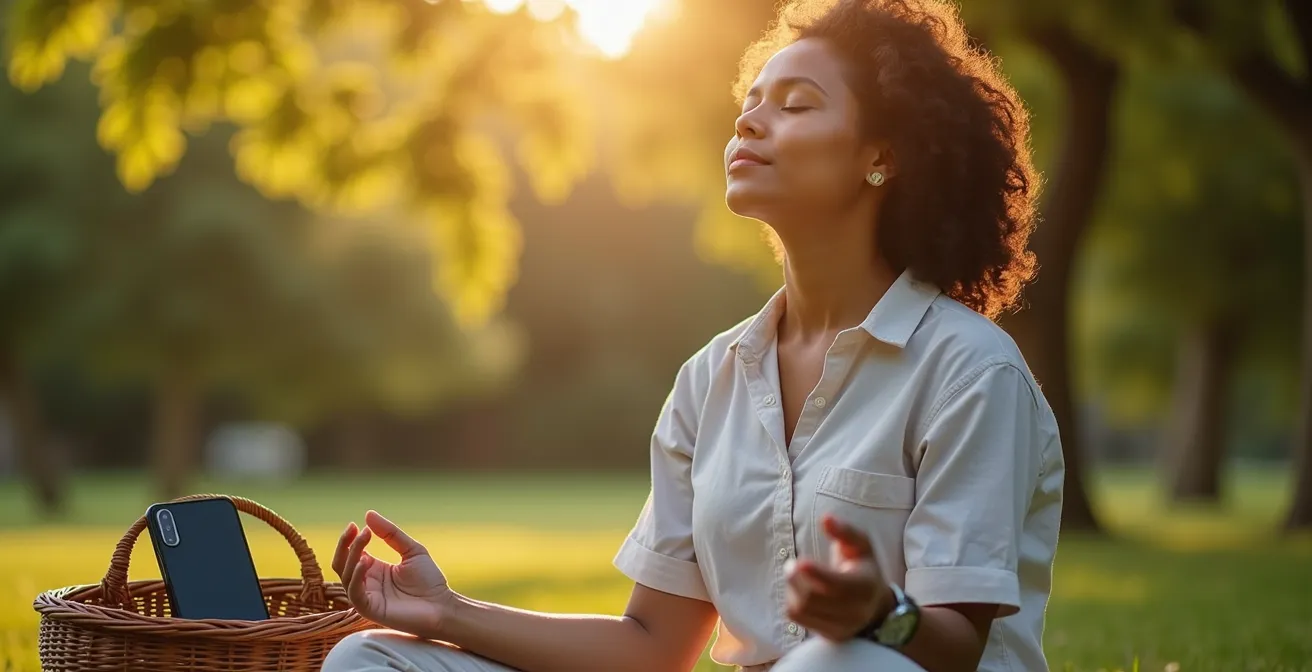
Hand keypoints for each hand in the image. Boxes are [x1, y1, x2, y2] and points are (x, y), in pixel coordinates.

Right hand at [331, 510, 457, 638]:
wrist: (442, 605)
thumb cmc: (429, 580)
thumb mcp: (411, 550)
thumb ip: (390, 534)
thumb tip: (368, 514)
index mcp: (374, 569)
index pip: (351, 553)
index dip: (350, 539)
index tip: (356, 524)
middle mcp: (366, 583)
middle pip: (341, 563)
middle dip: (346, 544)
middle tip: (357, 529)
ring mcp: (366, 597)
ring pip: (345, 575)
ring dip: (352, 555)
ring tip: (365, 538)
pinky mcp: (369, 609)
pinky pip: (354, 592)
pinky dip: (355, 576)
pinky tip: (365, 561)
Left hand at [785, 515, 893, 641]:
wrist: (875, 605)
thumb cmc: (863, 567)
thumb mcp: (861, 545)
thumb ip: (845, 531)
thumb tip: (826, 519)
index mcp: (865, 586)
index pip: (837, 585)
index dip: (816, 574)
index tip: (800, 562)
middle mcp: (856, 611)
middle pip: (812, 599)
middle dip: (795, 579)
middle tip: (791, 564)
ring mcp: (843, 626)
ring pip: (802, 610)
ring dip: (792, 590)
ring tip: (796, 577)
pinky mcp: (830, 635)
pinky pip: (799, 620)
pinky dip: (793, 603)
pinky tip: (801, 592)